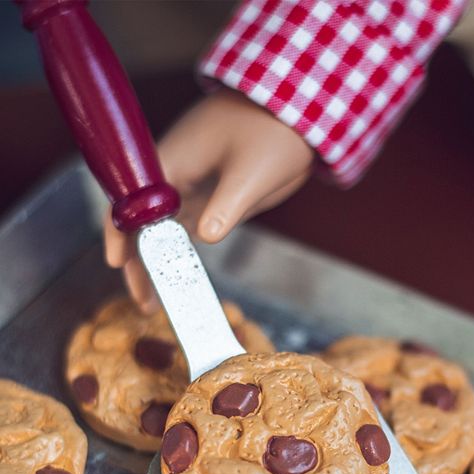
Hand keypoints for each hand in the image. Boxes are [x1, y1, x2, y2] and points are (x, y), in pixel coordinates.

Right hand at [104, 88, 313, 312]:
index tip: (116, 264)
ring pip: (165, 230)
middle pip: (144, 224)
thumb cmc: (272, 131)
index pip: (132, 202)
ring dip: (160, 263)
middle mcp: (175, 176)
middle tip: (144, 303)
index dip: (120, 234)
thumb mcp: (251, 172)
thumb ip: (227, 206)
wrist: (299, 112)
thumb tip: (205, 238)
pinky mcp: (215, 196)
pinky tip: (182, 277)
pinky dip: (183, 253)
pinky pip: (189, 228)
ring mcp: (194, 186)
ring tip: (158, 300)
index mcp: (171, 162)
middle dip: (140, 263)